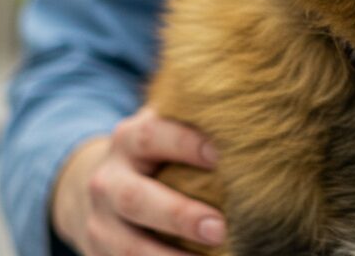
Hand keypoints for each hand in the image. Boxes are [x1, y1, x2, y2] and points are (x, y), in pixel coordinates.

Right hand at [51, 107, 226, 255]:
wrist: (101, 188)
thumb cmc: (157, 154)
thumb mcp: (166, 129)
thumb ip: (196, 120)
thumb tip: (254, 113)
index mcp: (129, 139)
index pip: (153, 136)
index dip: (187, 144)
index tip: (222, 156)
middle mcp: (108, 180)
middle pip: (136, 199)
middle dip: (179, 215)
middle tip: (220, 228)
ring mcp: (101, 222)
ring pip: (129, 246)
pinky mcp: (100, 253)